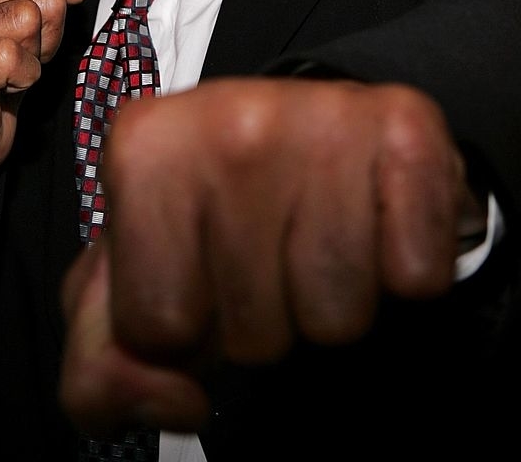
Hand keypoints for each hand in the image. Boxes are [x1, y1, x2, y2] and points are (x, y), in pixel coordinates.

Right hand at [0, 0, 86, 261]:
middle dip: (45, 36)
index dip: (51, 16)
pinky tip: (1, 89)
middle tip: (14, 64)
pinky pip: (16, 57)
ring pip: (31, 21)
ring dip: (34, 58)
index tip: (20, 41)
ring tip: (6, 76)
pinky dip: (24, 78)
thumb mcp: (24, 23)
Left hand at [60, 76, 480, 435]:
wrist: (314, 125)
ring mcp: (322, 118)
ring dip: (330, 300)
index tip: (199, 272)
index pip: (155, 327)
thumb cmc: (220, 198)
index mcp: (145, 148)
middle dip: (262, 317)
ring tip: (317, 235)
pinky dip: (402, 271)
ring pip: (336, 317)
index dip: (183, 327)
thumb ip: (105, 361)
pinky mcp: (406, 127)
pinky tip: (373, 222)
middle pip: (252, 332)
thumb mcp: (132, 271)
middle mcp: (230, 122)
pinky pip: (415, 277)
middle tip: (267, 252)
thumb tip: (178, 401)